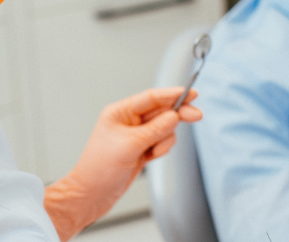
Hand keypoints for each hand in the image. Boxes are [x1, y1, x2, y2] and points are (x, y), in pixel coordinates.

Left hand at [44, 87, 201, 240]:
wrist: (92, 195)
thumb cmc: (99, 168)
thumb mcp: (130, 145)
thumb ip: (155, 129)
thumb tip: (174, 115)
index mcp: (120, 112)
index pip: (151, 98)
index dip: (172, 94)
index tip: (190, 93)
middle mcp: (128, 121)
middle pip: (161, 111)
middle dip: (177, 114)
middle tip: (196, 116)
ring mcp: (136, 136)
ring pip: (164, 129)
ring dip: (165, 139)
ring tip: (154, 152)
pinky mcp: (141, 150)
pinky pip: (161, 142)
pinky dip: (162, 149)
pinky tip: (152, 157)